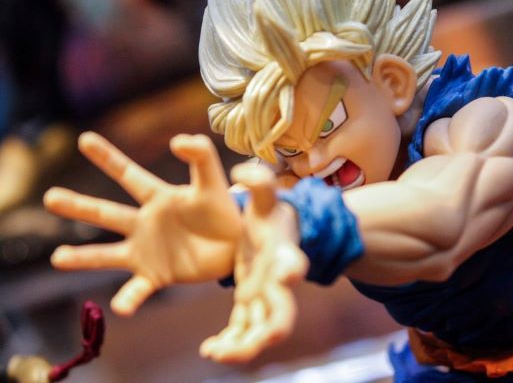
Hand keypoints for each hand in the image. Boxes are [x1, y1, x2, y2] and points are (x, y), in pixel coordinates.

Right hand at [45, 132, 243, 315]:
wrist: (237, 247)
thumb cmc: (223, 212)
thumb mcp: (214, 182)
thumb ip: (201, 156)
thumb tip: (178, 139)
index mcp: (158, 198)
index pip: (128, 174)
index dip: (108, 156)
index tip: (85, 139)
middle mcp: (144, 223)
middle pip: (106, 213)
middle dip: (78, 206)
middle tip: (50, 197)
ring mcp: (146, 250)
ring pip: (108, 254)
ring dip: (84, 257)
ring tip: (58, 258)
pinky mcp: (156, 275)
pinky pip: (137, 289)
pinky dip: (128, 299)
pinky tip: (120, 307)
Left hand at [200, 163, 307, 362]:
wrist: (276, 234)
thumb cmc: (272, 216)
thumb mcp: (266, 197)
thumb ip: (259, 181)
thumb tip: (242, 171)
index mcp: (283, 254)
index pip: (293, 264)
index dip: (292, 271)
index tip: (288, 274)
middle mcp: (278, 284)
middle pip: (283, 314)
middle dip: (272, 329)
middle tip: (260, 340)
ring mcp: (265, 300)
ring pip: (260, 332)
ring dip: (242, 347)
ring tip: (215, 352)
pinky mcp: (250, 307)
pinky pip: (242, 333)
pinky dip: (229, 345)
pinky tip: (209, 350)